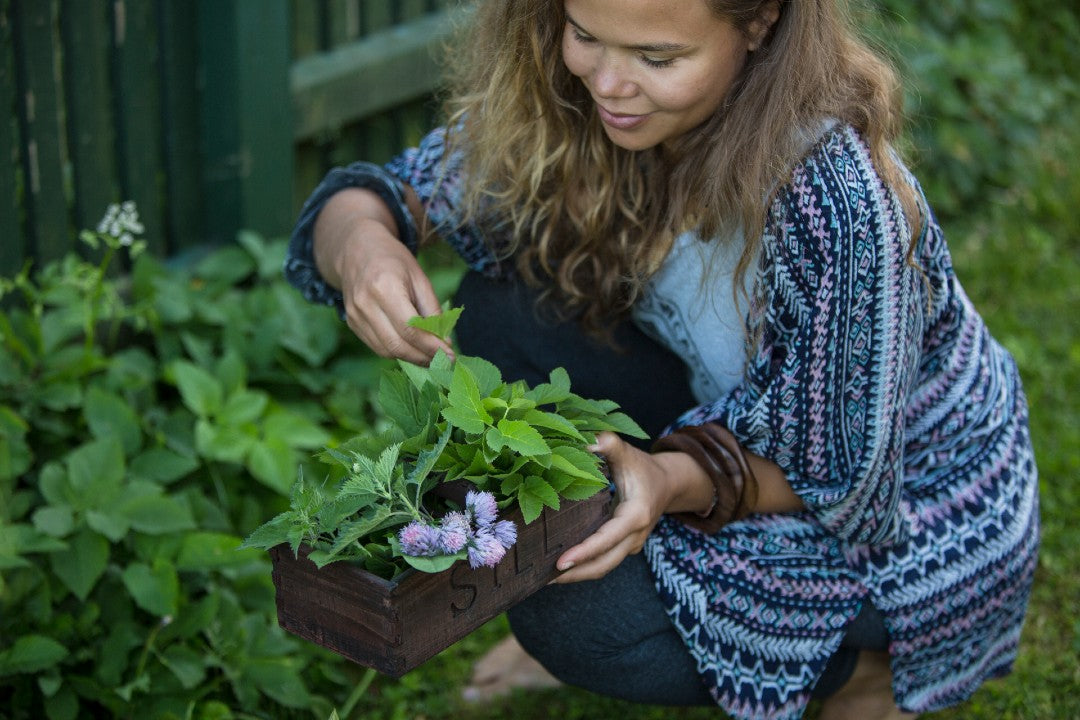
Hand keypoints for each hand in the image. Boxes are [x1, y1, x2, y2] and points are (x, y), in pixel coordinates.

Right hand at [315, 189, 452, 364]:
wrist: (356, 250)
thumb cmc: (394, 261)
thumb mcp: (419, 278)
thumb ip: (432, 310)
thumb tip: (444, 342)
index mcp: (384, 287)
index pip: (410, 328)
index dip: (431, 346)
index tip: (451, 356)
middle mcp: (365, 303)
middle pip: (396, 344)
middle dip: (423, 357)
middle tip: (443, 362)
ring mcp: (354, 315)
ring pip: (385, 350)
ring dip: (411, 358)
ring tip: (431, 358)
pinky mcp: (351, 323)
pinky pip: (376, 346)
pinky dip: (397, 351)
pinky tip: (412, 349)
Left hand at [551, 432, 685, 582]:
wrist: (668, 484)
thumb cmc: (644, 467)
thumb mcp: (627, 453)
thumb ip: (608, 444)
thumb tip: (585, 441)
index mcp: (635, 515)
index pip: (607, 539)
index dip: (584, 552)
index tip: (560, 562)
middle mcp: (634, 537)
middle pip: (603, 564)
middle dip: (574, 574)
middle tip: (540, 578)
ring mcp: (630, 545)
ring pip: (602, 567)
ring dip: (576, 575)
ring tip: (543, 578)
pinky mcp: (624, 548)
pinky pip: (603, 562)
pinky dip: (582, 566)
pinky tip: (559, 566)